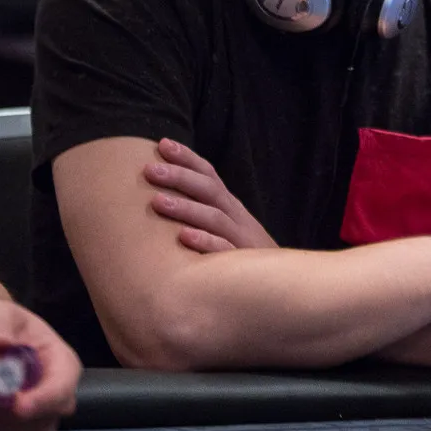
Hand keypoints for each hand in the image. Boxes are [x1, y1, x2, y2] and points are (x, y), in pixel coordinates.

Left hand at [146, 139, 277, 252]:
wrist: (280, 286)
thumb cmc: (242, 254)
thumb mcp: (227, 227)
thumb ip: (204, 210)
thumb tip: (165, 194)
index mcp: (229, 206)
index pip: (209, 175)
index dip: (188, 158)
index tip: (163, 144)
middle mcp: (236, 217)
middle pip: (209, 190)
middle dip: (180, 177)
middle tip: (150, 170)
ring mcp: (241, 238)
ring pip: (214, 217)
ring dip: (186, 208)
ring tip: (157, 201)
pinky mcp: (243, 263)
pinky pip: (224, 250)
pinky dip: (205, 242)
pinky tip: (184, 237)